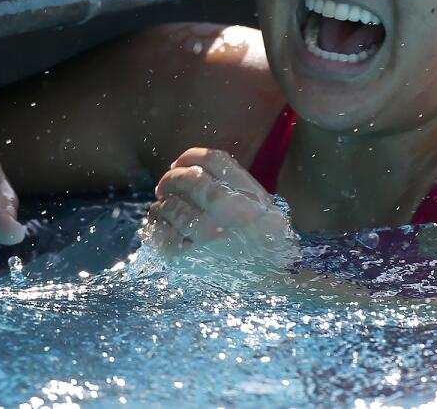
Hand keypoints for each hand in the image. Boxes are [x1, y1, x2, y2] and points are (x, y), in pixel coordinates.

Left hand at [143, 147, 297, 261]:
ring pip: (170, 206)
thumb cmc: (269, 241)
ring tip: (161, 209)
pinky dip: (156, 228)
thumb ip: (235, 185)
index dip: (188, 157)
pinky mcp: (190, 260)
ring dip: (161, 205)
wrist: (280, 279)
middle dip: (170, 180)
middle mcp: (227, 209)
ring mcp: (207, 234)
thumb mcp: (263, 205)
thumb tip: (189, 170)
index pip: (211, 159)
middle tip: (164, 186)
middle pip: (187, 179)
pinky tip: (160, 228)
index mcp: (247, 193)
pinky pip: (161, 235)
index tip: (179, 164)